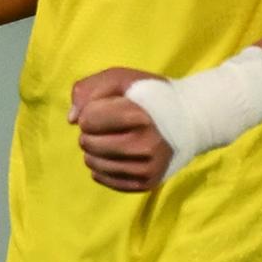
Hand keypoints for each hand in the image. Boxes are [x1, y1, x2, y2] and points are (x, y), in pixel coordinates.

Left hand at [68, 69, 170, 192]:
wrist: (191, 119)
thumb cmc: (150, 96)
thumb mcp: (122, 79)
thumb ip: (89, 89)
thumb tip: (71, 120)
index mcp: (141, 116)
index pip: (88, 120)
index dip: (90, 112)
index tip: (106, 108)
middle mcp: (146, 145)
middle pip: (88, 143)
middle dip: (90, 132)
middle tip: (108, 126)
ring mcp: (148, 167)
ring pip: (93, 163)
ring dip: (94, 150)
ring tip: (112, 138)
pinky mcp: (147, 183)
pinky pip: (105, 179)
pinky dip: (102, 167)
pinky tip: (114, 154)